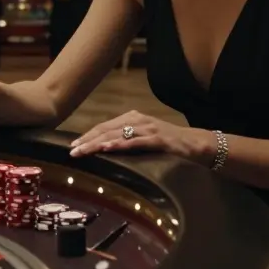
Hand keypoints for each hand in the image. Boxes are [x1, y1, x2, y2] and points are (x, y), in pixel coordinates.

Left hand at [69, 110, 212, 164]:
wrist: (197, 144)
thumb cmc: (170, 144)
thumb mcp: (146, 138)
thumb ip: (129, 139)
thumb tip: (107, 148)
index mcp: (134, 118)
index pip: (105, 126)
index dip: (88, 135)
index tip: (73, 144)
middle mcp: (138, 120)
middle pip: (107, 129)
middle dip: (87, 140)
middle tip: (71, 150)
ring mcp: (148, 129)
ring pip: (116, 135)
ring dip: (97, 143)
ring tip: (82, 150)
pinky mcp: (157, 139)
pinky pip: (134, 142)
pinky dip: (118, 145)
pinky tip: (106, 148)